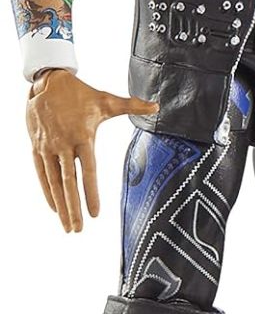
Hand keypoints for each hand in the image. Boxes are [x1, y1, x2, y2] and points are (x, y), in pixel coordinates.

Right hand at [26, 69, 156, 232]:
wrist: (47, 82)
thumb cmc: (81, 94)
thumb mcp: (107, 100)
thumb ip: (132, 106)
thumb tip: (157, 106)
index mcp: (83, 138)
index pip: (88, 172)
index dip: (91, 193)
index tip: (95, 214)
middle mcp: (64, 145)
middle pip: (68, 183)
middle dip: (73, 208)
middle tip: (77, 230)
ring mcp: (48, 148)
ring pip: (53, 182)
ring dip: (60, 205)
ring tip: (67, 226)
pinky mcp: (37, 147)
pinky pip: (40, 173)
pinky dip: (47, 191)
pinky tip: (54, 208)